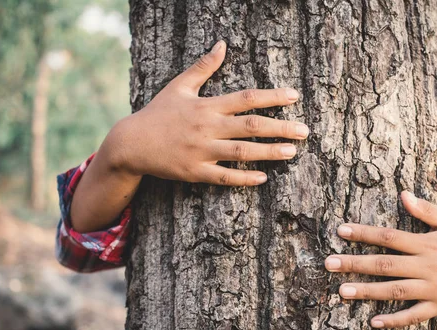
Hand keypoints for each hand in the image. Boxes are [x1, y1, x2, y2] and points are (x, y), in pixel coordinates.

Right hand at [105, 40, 308, 185]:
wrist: (131, 144)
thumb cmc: (158, 113)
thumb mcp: (179, 85)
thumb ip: (203, 66)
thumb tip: (222, 44)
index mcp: (207, 106)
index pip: (246, 98)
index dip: (272, 97)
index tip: (295, 96)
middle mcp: (207, 128)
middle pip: (251, 126)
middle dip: (281, 127)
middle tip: (305, 130)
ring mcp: (202, 152)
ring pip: (242, 152)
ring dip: (269, 152)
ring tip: (292, 151)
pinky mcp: (196, 173)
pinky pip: (225, 177)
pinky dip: (245, 178)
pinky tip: (264, 177)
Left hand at [324, 191, 436, 328]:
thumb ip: (426, 210)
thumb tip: (403, 194)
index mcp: (426, 243)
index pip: (388, 237)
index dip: (363, 234)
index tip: (341, 231)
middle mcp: (426, 266)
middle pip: (385, 265)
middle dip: (355, 264)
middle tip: (329, 263)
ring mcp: (432, 288)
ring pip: (394, 291)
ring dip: (367, 291)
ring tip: (341, 291)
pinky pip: (414, 315)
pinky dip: (395, 320)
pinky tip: (373, 322)